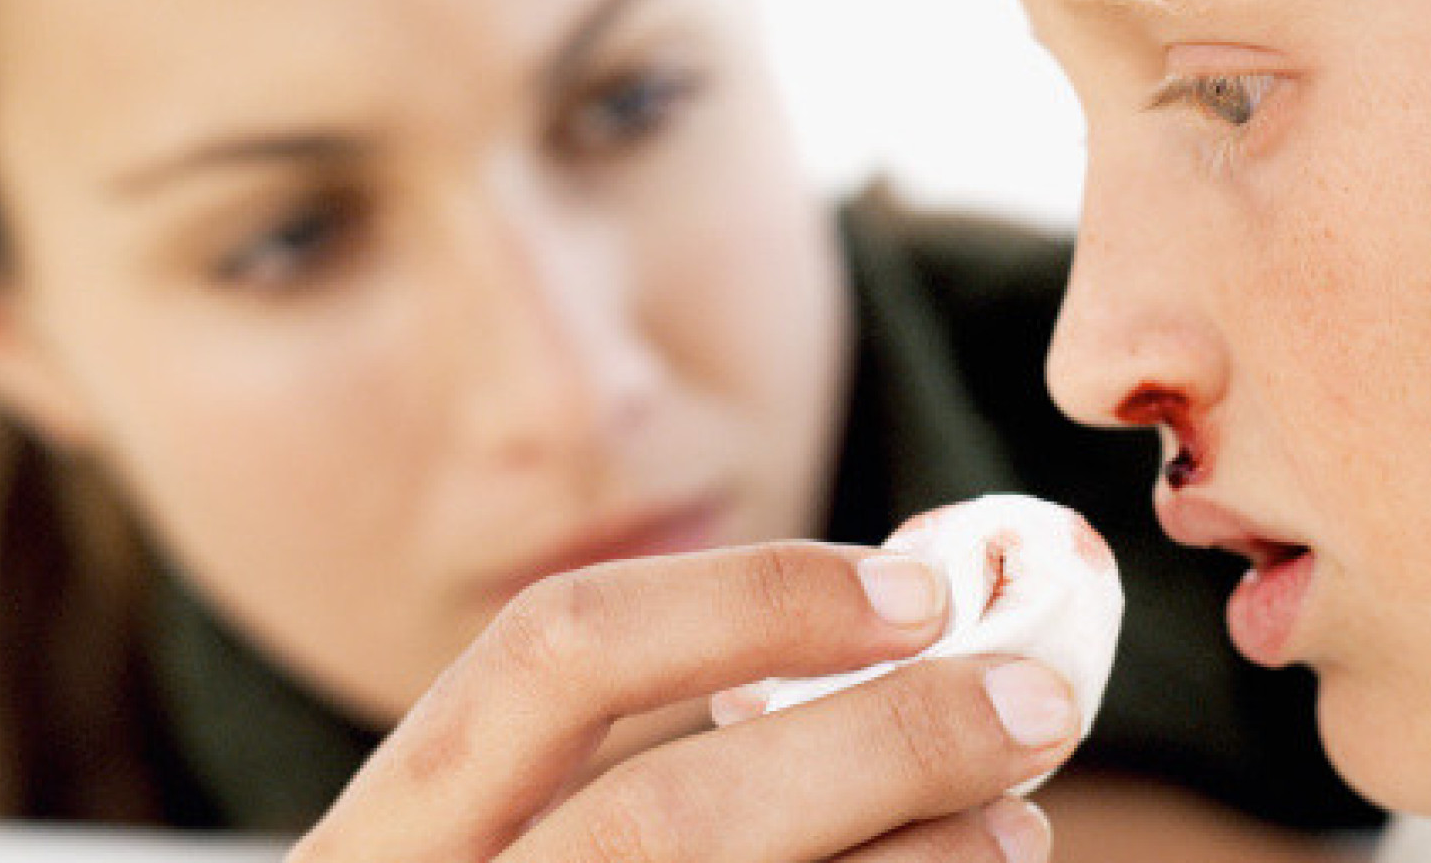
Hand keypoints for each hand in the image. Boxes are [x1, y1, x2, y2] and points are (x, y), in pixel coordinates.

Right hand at [287, 541, 1078, 861]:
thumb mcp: (518, 846)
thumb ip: (647, 760)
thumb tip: (896, 642)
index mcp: (395, 837)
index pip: (554, 654)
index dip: (748, 601)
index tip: (919, 593)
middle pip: (666, 813)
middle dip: (880, 745)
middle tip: (1036, 704)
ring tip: (1016, 822)